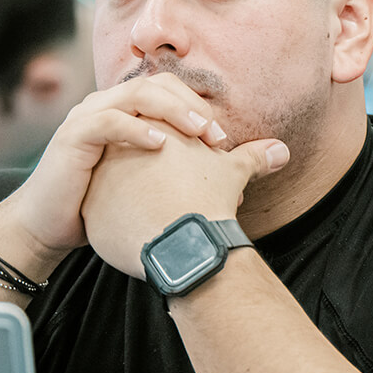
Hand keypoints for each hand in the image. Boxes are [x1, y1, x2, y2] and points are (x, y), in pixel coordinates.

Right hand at [0, 74, 230, 274]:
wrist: (47, 225)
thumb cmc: (100, 205)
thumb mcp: (145, 181)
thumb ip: (181, 172)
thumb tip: (239, 186)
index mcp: (124, 111)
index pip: (168, 89)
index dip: (199, 106)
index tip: (223, 140)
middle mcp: (105, 106)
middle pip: (157, 85)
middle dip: (192, 106)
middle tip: (217, 136)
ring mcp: (86, 117)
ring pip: (136, 95)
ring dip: (173, 110)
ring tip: (198, 133)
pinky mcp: (72, 137)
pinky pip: (108, 121)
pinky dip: (137, 129)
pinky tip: (161, 145)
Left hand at [80, 120, 289, 277]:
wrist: (184, 243)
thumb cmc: (209, 202)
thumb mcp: (232, 173)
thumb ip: (253, 158)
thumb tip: (282, 151)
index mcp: (150, 129)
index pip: (155, 133)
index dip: (176, 156)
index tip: (189, 177)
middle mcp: (118, 148)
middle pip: (131, 158)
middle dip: (151, 176)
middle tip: (176, 197)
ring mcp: (100, 180)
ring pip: (114, 186)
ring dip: (133, 198)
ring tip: (159, 217)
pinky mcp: (90, 211)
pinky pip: (101, 214)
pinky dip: (119, 222)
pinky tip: (141, 233)